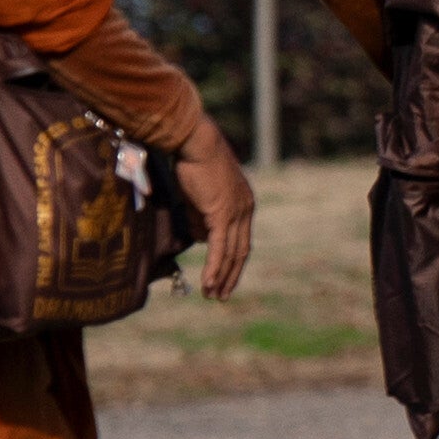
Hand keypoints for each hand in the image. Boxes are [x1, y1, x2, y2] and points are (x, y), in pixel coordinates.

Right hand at [167, 108, 256, 299]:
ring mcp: (236, 213)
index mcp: (243, 205)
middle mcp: (245, 210)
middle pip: (240, 251)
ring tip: (212, 295)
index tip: (224, 279)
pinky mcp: (222, 214)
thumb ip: (201, 218)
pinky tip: (209, 283)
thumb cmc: (194, 164)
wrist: (195, 143)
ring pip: (230, 253)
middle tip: (220, 295)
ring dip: (220, 277)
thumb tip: (199, 238)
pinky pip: (218, 247)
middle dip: (230, 276)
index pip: (241, 241)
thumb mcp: (199, 197)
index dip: (232, 262)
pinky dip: (214, 267)